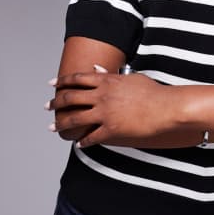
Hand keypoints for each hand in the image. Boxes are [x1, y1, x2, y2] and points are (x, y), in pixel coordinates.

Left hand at [46, 69, 175, 147]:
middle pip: (70, 98)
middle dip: (55, 102)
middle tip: (47, 106)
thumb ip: (111, 74)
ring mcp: (105, 113)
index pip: (77, 78)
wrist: (165, 107)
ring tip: (53, 127)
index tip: (52, 84)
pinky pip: (91, 137)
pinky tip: (79, 144)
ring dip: (61, 124)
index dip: (62, 81)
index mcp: (106, 81)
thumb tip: (97, 69)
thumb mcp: (131, 78)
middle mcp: (102, 96)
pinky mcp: (111, 129)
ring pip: (75, 119)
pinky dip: (83, 141)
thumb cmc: (152, 91)